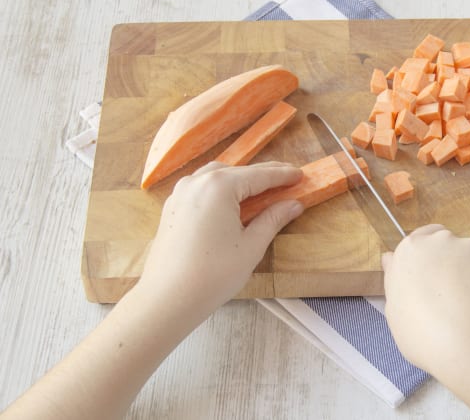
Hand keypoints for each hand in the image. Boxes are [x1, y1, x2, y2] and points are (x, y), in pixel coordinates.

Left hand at [138, 161, 303, 318]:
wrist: (167, 299)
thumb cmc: (213, 274)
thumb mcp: (251, 246)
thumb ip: (273, 219)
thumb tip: (294, 204)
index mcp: (219, 186)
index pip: (259, 176)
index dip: (283, 176)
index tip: (301, 175)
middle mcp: (197, 182)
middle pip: (238, 172)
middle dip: (263, 175)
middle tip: (287, 178)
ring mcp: (180, 193)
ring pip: (217, 176)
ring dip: (240, 179)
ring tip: (261, 188)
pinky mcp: (172, 207)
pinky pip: (201, 188)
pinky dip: (221, 188)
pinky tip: (230, 200)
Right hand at [381, 224, 469, 374]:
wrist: (468, 344)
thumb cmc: (421, 332)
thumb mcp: (394, 309)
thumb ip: (396, 278)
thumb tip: (392, 260)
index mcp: (412, 249)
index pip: (421, 236)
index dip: (428, 256)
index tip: (431, 275)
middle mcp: (442, 241)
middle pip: (448, 246)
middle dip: (451, 265)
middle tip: (450, 297)